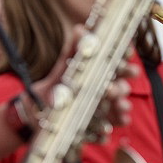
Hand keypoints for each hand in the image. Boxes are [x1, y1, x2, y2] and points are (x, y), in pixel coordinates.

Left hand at [19, 27, 138, 140]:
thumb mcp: (62, 70)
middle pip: (120, 88)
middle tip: (113, 89)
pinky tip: (104, 134)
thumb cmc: (54, 89)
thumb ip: (72, 50)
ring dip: (120, 109)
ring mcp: (101, 112)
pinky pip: (102, 132)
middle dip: (121, 88)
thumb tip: (80, 28)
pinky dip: (104, 134)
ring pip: (116, 110)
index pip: (117, 67)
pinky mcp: (93, 130)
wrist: (35, 114)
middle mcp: (104, 94)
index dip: (125, 61)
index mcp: (100, 76)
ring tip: (120, 109)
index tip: (128, 54)